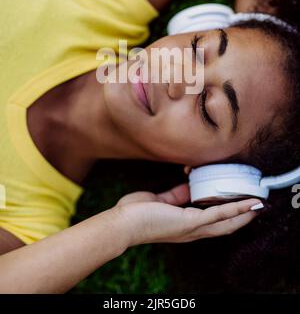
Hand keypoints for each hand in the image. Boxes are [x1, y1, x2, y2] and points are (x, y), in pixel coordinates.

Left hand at [115, 183, 261, 246]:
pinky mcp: (190, 222)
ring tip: (258, 204)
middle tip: (257, 206)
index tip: (238, 200)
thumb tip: (187, 186)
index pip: (211, 221)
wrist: (121, 224)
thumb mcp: (159, 200)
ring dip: (244, 213)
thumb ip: (174, 195)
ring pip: (226, 222)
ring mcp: (192, 228)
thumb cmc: (135, 214)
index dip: (227, 213)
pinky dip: (235, 209)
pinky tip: (248, 203)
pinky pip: (218, 214)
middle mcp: (192, 230)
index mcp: (185, 225)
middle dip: (242, 217)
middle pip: (224, 226)